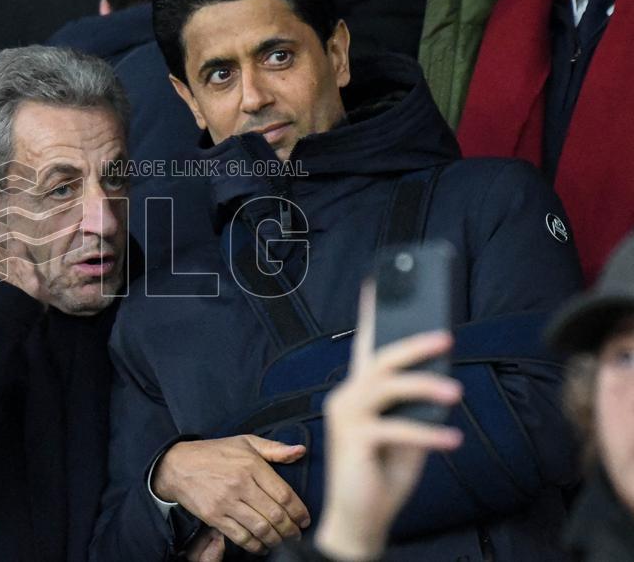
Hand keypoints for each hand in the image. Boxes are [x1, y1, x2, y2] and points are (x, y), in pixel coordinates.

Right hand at [152, 435, 309, 554]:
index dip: (299, 511)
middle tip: (296, 534)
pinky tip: (262, 546)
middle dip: (291, 529)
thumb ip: (275, 449)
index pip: (284, 494)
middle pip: (275, 515)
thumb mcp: (245, 441)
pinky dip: (255, 546)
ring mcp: (226, 502)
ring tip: (282, 541)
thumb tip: (301, 450)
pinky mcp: (214, 516)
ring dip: (276, 540)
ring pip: (260, 529)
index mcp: (251, 465)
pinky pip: (240, 537)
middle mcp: (240, 484)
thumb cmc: (215, 452)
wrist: (179, 465)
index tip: (305, 519)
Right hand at [315, 282, 463, 560]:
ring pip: (386, 386)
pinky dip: (428, 433)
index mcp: (357, 392)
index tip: (379, 284)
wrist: (360, 518)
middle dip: (412, 343)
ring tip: (455, 391)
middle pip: (379, 358)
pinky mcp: (354, 440)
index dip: (371, 314)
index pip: (365, 346)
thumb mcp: (409, 434)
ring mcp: (346, 417)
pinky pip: (396, 428)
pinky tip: (452, 439)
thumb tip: (444, 380)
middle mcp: (346, 397)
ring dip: (424, 385)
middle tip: (446, 336)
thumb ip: (419, 406)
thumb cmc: (382, 473)